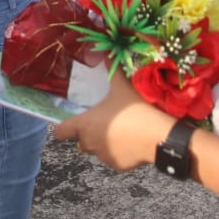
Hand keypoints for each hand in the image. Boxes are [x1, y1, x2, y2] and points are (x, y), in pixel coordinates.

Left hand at [52, 71, 171, 170]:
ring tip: (121, 130)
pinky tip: (131, 142)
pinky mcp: (117, 167)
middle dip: (89, 133)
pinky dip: (119, 153)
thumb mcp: (122, 87)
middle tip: (105, 121)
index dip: (64, 127)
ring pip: (98, 150)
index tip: (72, 122)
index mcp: (85, 125)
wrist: (158, 137)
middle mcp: (89, 143)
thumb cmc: (135, 110)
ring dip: (104, 143)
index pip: (60, 132)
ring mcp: (104, 157)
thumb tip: (106, 52)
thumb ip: (112, 71)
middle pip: (81, 141)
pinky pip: (113, 159)